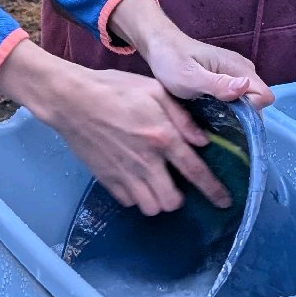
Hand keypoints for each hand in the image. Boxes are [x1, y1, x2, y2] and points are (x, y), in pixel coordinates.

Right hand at [0, 40, 232, 214]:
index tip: (224, 202)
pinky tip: (134, 181)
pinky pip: (128, 202)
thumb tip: (204, 141)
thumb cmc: (114, 88)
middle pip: (172, 201)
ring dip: (158, 200)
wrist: (71, 99)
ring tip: (156, 185)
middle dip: (179, 198)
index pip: (196, 172)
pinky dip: (135, 197)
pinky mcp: (106, 179)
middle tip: (176, 184)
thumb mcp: (154, 90)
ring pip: (151, 208)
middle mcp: (146, 161)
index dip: (214, 190)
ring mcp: (124, 173)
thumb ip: (182, 116)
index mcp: (162, 137)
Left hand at [109, 0, 271, 106]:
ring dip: (235, 114)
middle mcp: (243, 70)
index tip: (228, 117)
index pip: (264, 96)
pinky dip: (229, 109)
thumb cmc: (171, 60)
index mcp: (238, 67)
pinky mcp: (228, 80)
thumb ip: (217, 84)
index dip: (251, 111)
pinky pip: (238, 99)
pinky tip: (211, 114)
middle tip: (217, 122)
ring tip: (212, 119)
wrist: (159, 45)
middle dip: (243, 117)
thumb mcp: (190, 77)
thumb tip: (245, 88)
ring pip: (248, 102)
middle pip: (258, 102)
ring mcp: (236, 75)